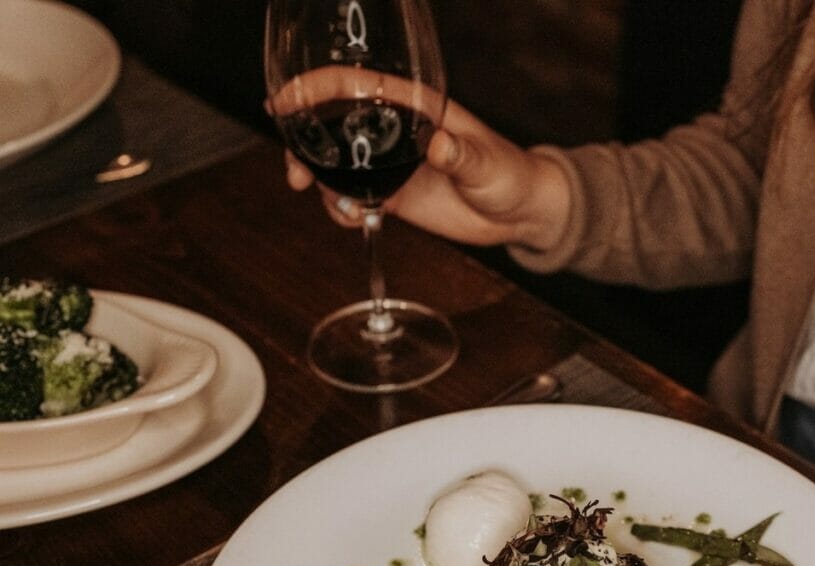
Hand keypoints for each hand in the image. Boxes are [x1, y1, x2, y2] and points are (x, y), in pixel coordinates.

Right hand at [284, 97, 570, 251]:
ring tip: (334, 207)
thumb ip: (461, 155)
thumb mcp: (487, 163)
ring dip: (320, 184)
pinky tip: (353, 219)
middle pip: (331, 126)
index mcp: (412, 107)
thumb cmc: (510, 174)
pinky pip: (352, 198)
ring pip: (336, 166)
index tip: (284, 103)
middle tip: (297, 174)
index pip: (353, 86)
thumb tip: (438, 146)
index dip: (313, 89)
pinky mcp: (392, 195)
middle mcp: (393, 132)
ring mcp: (389, 164)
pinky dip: (342, 210)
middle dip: (304, 145)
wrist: (518, 213)